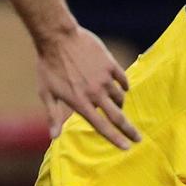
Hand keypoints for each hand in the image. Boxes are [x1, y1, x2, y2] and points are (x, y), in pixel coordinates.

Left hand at [36, 25, 138, 148]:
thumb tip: (54, 137)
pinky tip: (122, 86)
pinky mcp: (110, 64)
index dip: (115, 139)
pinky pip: (123, 79)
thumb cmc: (48, 66)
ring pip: (120, 97)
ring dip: (120, 103)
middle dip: (130, 130)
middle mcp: (95, 93)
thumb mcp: (46, 93)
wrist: (57, 37)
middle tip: (139, 138)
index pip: (102, 126)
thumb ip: (53, 115)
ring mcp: (104, 78)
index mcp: (80, 103)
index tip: (127, 148)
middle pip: (118, 116)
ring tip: (116, 103)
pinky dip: (123, 85)